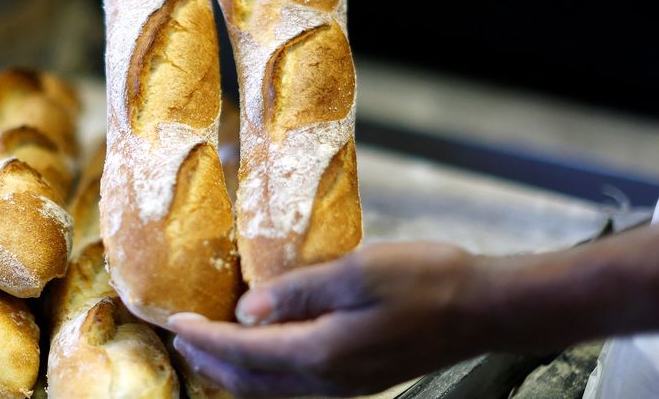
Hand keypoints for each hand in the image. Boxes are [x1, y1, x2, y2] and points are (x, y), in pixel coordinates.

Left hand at [169, 243, 490, 396]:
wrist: (481, 308)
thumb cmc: (424, 281)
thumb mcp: (357, 271)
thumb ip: (297, 291)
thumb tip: (246, 310)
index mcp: (322, 353)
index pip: (244, 352)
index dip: (205, 339)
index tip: (176, 323)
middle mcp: (328, 381)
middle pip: (250, 383)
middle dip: (210, 362)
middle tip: (182, 337)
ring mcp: (344, 386)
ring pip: (271, 391)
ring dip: (234, 373)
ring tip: (208, 350)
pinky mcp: (358, 380)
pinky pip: (294, 388)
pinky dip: (264, 376)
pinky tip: (260, 355)